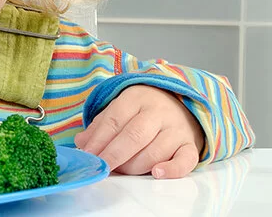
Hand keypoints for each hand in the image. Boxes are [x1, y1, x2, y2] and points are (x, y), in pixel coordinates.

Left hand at [74, 85, 204, 178]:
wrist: (179, 103)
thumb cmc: (142, 110)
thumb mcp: (119, 109)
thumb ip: (100, 126)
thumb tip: (81, 143)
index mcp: (136, 98)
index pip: (115, 119)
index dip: (99, 139)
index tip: (88, 155)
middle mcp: (158, 112)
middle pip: (134, 135)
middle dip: (114, 154)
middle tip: (101, 167)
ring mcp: (176, 129)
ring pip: (155, 151)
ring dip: (134, 166)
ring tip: (121, 170)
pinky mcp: (190, 145)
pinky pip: (185, 160)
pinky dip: (172, 169)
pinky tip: (156, 173)